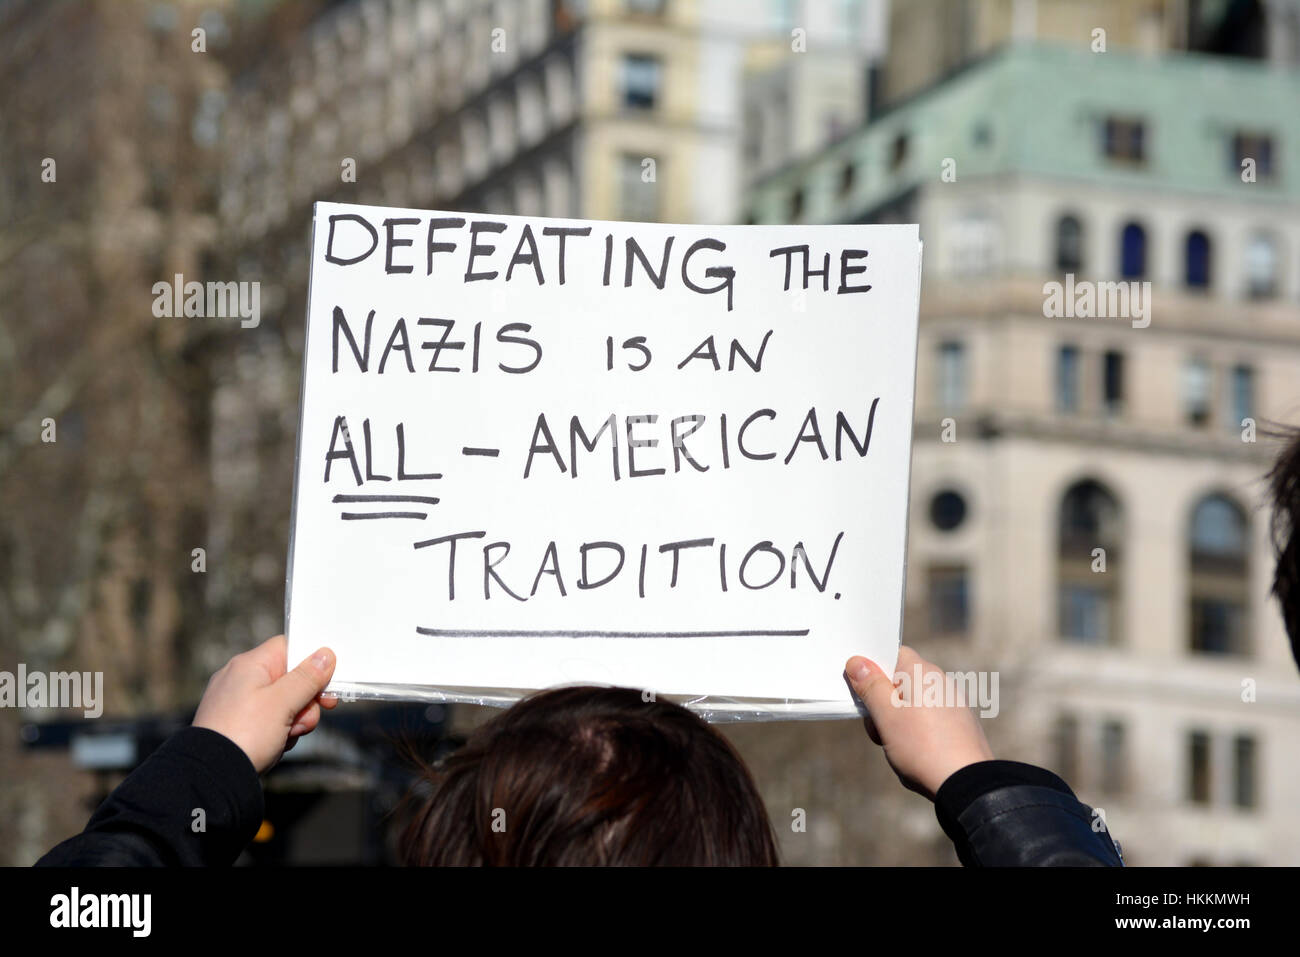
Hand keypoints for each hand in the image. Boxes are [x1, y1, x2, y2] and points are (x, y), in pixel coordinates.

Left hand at [193, 635, 337, 773]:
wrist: (212, 776)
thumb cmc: (245, 734)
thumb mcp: (283, 702)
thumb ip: (307, 677)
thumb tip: (325, 655)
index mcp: (249, 665)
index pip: (288, 647)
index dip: (311, 662)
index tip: (327, 682)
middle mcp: (241, 679)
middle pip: (289, 678)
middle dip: (305, 701)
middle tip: (308, 718)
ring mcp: (237, 703)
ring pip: (282, 703)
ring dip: (294, 720)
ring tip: (286, 736)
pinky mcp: (236, 724)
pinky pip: (269, 721)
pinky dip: (278, 732)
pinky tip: (275, 745)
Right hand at [845, 645, 992, 800]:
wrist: (968, 786)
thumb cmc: (924, 748)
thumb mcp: (887, 716)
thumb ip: (870, 686)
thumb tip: (857, 662)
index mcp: (923, 672)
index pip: (892, 653)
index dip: (872, 670)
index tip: (862, 692)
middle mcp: (941, 682)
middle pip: (899, 682)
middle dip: (882, 704)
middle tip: (880, 730)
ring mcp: (953, 704)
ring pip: (912, 705)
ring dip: (897, 723)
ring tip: (898, 748)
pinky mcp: (960, 725)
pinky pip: (928, 721)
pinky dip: (916, 734)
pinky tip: (917, 755)